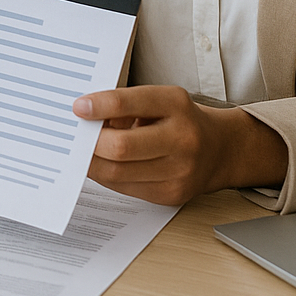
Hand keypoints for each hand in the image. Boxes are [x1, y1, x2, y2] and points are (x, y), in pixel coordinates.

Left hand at [73, 86, 287, 204]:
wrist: (220, 150)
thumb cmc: (181, 120)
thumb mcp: (160, 100)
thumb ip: (126, 106)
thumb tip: (85, 117)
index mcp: (176, 105)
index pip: (131, 103)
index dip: (100, 106)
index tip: (78, 107)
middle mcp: (182, 139)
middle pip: (122, 147)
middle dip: (90, 142)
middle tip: (75, 135)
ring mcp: (179, 172)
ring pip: (118, 173)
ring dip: (92, 162)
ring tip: (81, 151)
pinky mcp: (171, 195)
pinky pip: (125, 188)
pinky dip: (106, 176)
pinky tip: (100, 165)